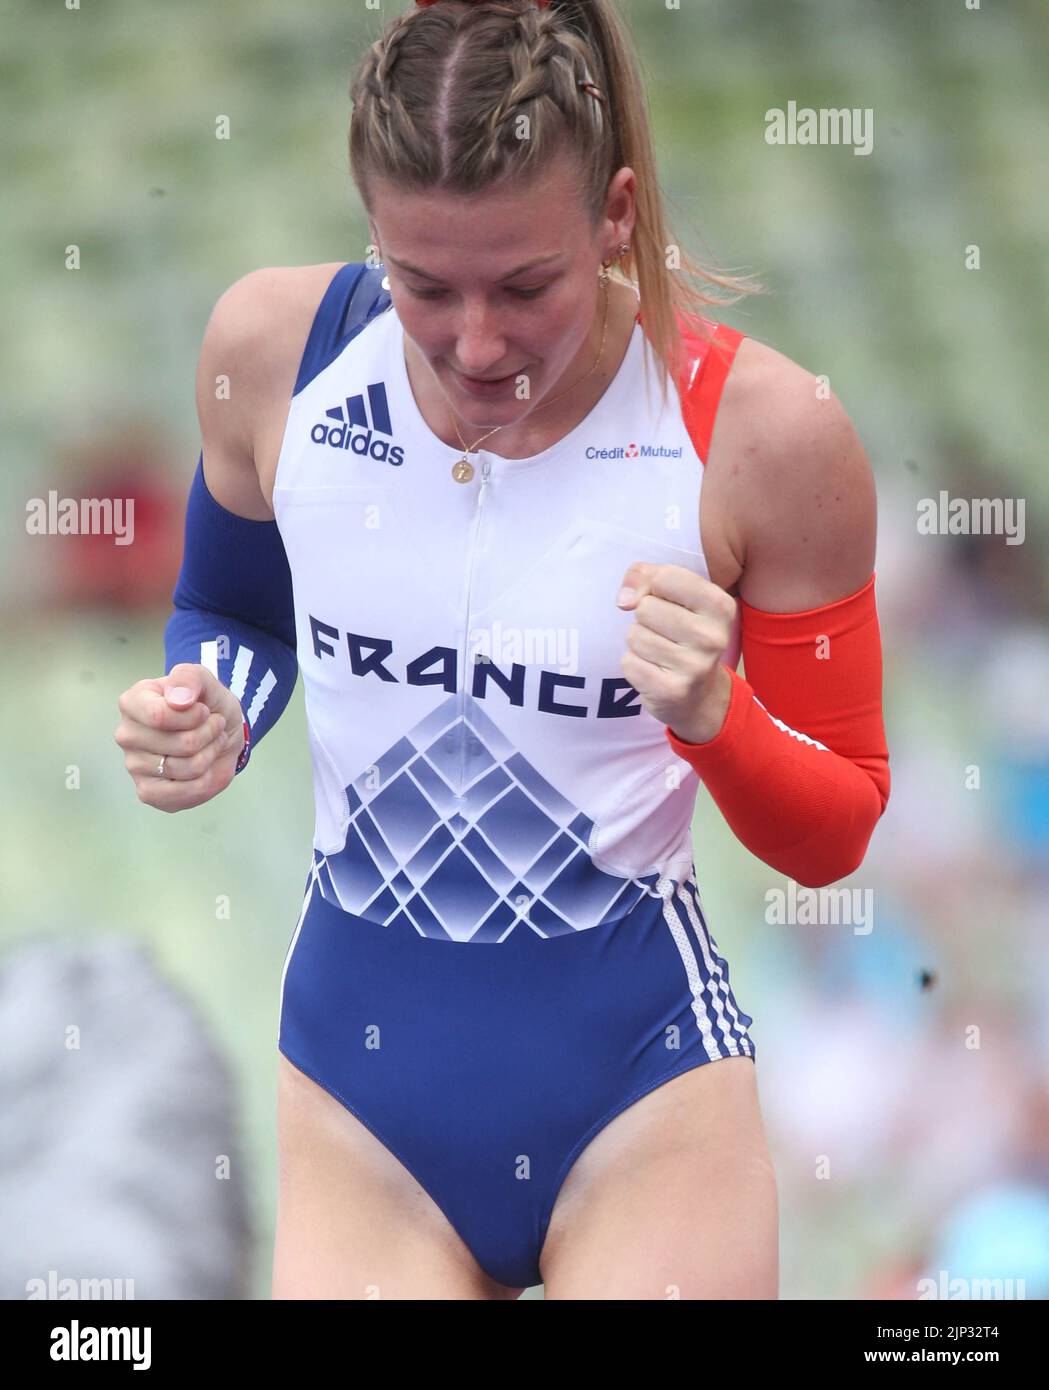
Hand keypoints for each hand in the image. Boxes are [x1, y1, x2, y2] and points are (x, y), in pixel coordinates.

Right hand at [114, 662, 244, 811]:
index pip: (160, 716)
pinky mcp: (148, 792)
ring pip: (189, 768)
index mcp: (133, 702)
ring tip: (211, 742)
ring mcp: (134, 766)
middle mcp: (127, 734)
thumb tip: (177, 699)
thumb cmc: (206, 705)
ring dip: (212, 754)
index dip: (195, 716)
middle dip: (210, 734)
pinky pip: (185, 793)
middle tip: (212, 726)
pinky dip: (206, 781)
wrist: (220, 733)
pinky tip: (204, 767)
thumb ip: (190, 678)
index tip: (203, 710)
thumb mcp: (205, 681)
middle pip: (182, 744)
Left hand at [616, 562, 736, 743]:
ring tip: (660, 653)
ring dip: (638, 642)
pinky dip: (634, 665)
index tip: (662, 600)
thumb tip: (625, 599)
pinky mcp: (672, 690)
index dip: (652, 586)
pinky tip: (654, 671)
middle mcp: (712, 636)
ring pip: (634, 635)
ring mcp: (694, 666)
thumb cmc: (684, 635)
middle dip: (645, 619)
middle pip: (645, 607)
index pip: (665, 577)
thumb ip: (647, 577)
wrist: (701, 695)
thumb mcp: (678, 598)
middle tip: (665, 634)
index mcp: (720, 606)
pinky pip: (628, 662)